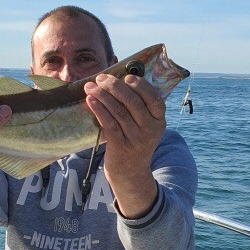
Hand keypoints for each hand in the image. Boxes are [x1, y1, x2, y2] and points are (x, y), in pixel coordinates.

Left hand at [83, 73, 164, 217]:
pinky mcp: (120, 146)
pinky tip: (90, 100)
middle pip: (133, 102)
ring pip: (118, 111)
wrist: (131, 173)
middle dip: (115, 86)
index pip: (154, 99)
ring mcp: (136, 139)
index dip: (141, 86)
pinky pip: (108, 123)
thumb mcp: (145, 126)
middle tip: (101, 78)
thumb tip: (121, 78)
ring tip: (90, 86)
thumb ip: (139, 106)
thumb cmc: (135, 141)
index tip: (127, 76)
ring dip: (102, 96)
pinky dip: (98, 109)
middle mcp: (150, 130)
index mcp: (159, 121)